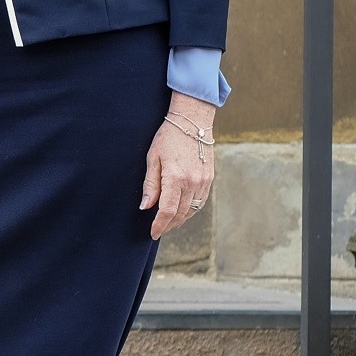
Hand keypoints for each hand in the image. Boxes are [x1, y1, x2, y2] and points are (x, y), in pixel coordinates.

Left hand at [141, 96, 215, 238]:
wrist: (193, 122)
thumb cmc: (168, 138)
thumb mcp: (153, 158)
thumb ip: (150, 184)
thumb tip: (146, 207)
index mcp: (176, 178)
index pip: (168, 211)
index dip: (159, 225)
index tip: (153, 233)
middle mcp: (192, 182)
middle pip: (180, 213)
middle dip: (168, 225)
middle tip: (158, 231)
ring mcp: (203, 181)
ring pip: (192, 210)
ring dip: (180, 220)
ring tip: (168, 224)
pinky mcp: (209, 179)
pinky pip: (200, 202)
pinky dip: (190, 210)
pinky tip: (181, 212)